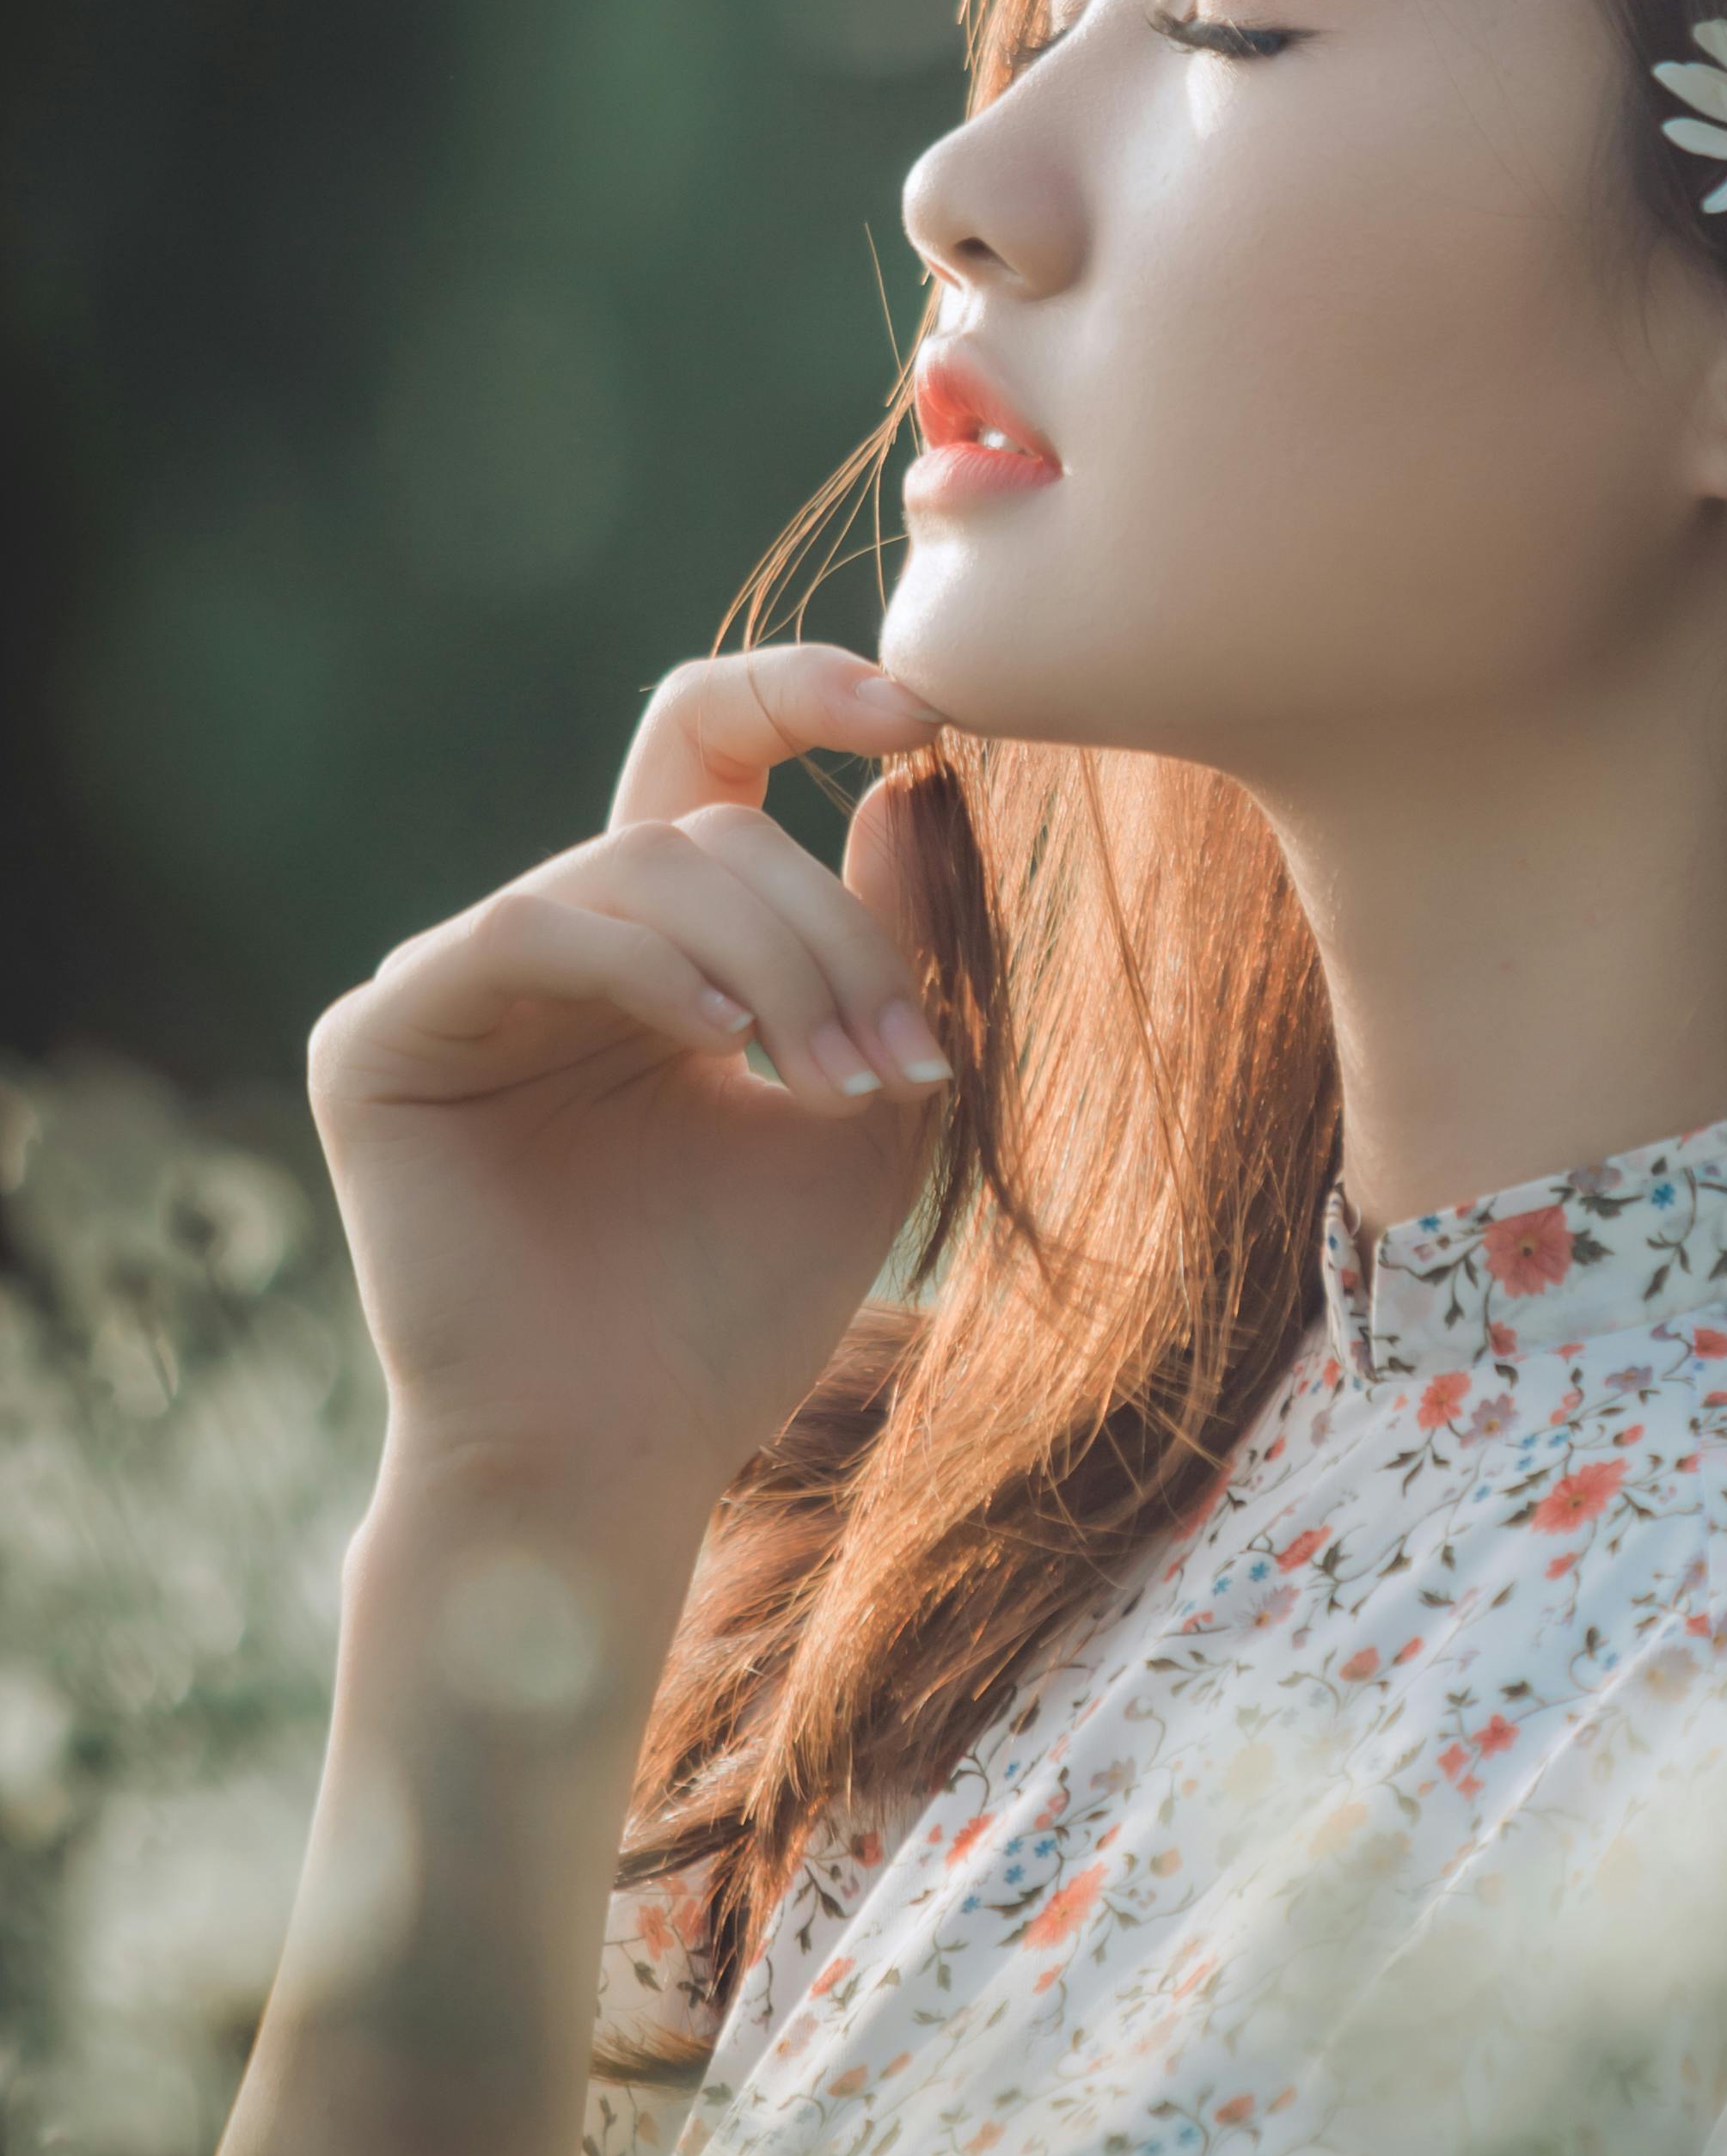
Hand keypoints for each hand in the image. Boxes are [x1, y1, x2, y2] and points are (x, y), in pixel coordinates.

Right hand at [306, 647, 957, 1621]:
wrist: (622, 1460)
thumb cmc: (735, 1304)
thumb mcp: (867, 1104)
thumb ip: (890, 947)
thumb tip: (911, 782)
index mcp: (650, 946)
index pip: (708, 757)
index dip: (799, 695)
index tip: (919, 714)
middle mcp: (544, 944)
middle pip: (704, 828)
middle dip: (830, 933)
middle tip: (908, 1067)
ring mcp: (451, 986)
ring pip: (631, 866)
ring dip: (771, 961)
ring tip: (846, 1085)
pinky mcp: (378, 1041)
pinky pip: (524, 928)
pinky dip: (640, 966)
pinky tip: (719, 1045)